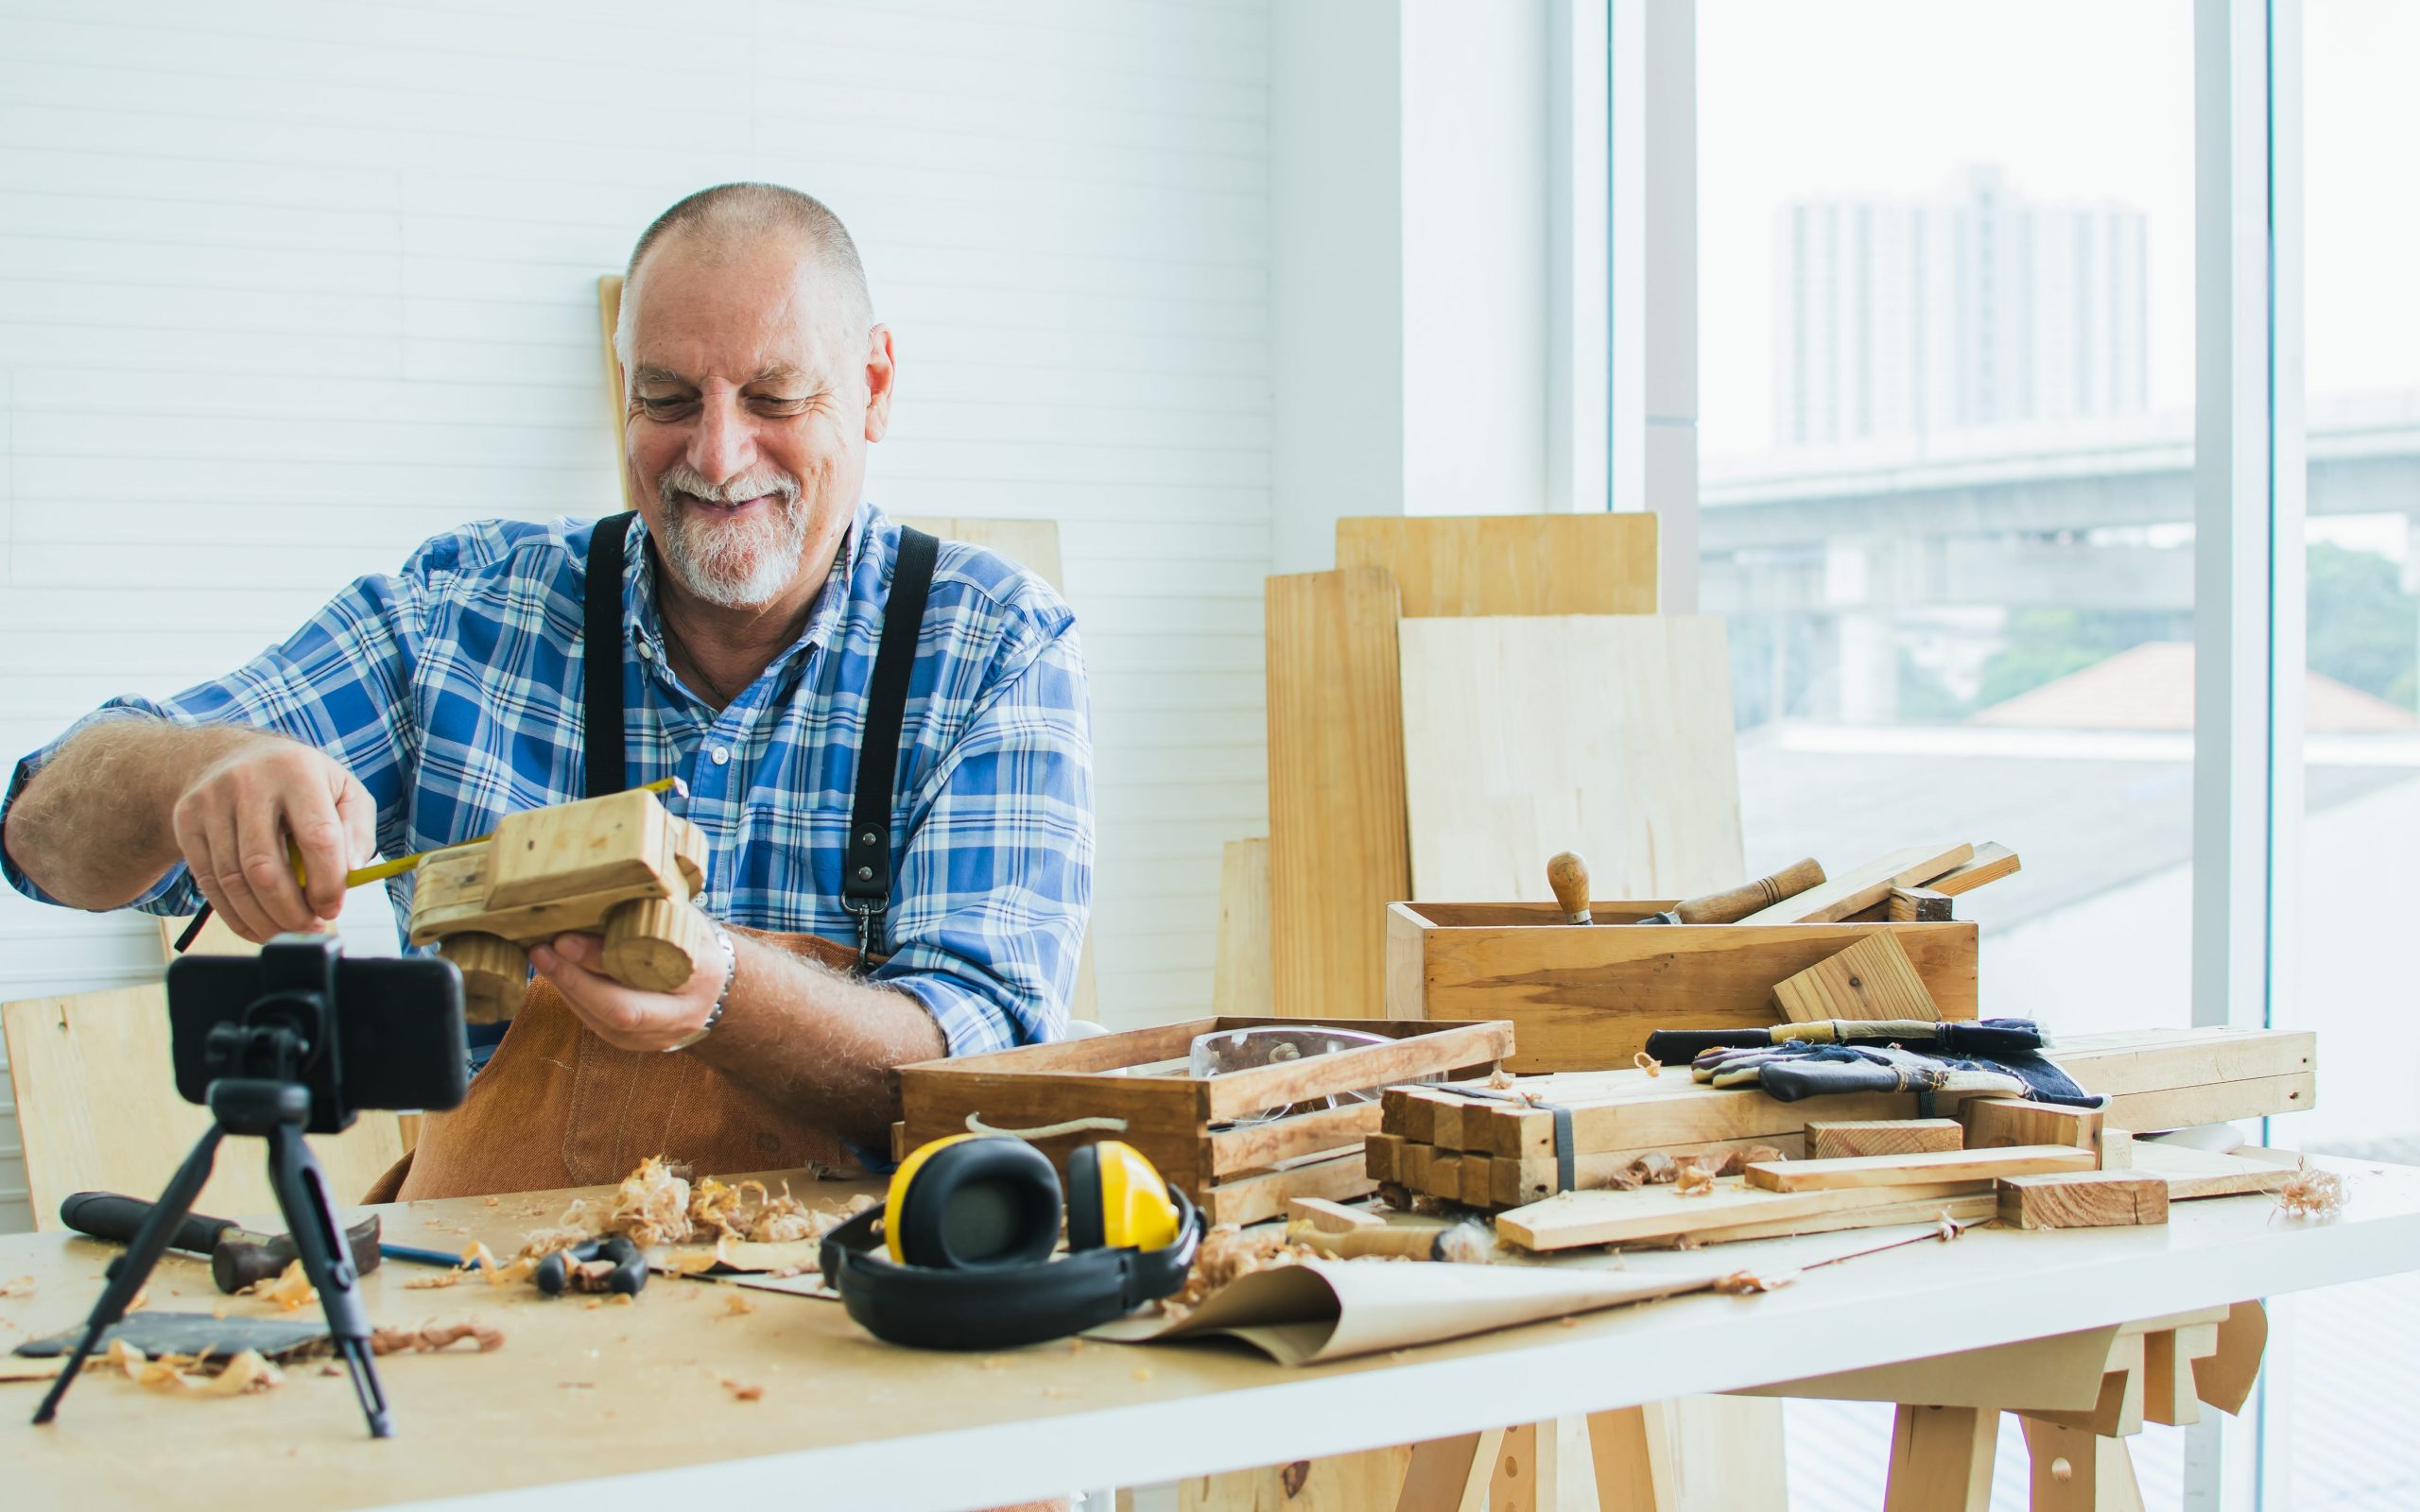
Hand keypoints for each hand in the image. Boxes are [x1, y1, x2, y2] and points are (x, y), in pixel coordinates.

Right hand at [169, 738, 375, 942]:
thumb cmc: (296, 779)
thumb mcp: (342, 789)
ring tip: (288, 929)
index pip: (318, 837)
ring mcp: (210, 803)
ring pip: (234, 882)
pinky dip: (235, 915)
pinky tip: (258, 925)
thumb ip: (357, 830)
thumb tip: (351, 872)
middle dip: (291, 911)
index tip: (333, 907)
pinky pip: (209, 884)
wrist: (227, 756)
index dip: (328, 883)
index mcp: (297, 771)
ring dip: (264, 919)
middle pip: (266, 868)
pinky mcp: (186, 824)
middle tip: (310, 926)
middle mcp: (249, 782)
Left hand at [530, 930, 727, 1053]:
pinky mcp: (639, 1045)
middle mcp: (683, 1015)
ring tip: (541, 958)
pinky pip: (599, 1025)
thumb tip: (598, 890)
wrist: (720, 989)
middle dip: (574, 982)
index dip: (600, 959)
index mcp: (701, 976)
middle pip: (621, 1011)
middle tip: (541, 951)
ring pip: (604, 1023)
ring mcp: (661, 1036)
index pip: (646, 973)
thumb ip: (654, 912)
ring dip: (567, 989)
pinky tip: (559, 975)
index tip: (564, 939)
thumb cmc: (695, 943)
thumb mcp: (685, 922)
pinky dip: (575, 998)